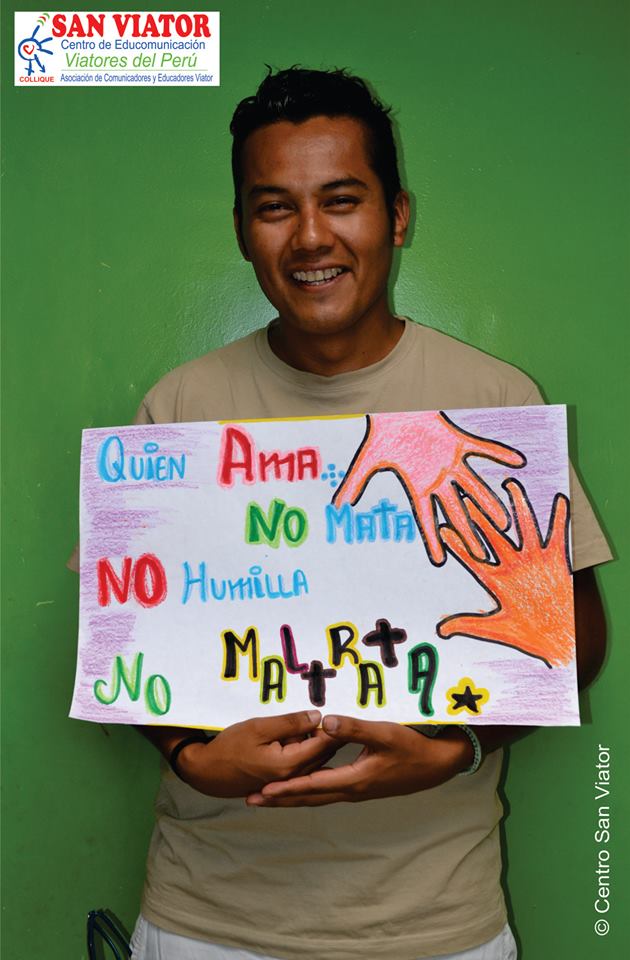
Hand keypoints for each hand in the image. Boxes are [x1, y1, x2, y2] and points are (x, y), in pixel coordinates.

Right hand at [176, 710, 337, 796]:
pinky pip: (302, 766)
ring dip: (313, 743)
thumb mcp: (259, 727)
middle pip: (323, 753)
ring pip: (313, 760)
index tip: (335, 708)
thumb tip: (318, 716)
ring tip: (304, 724)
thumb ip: (290, 723)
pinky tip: (294, 739)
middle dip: (325, 734)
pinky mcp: (281, 783)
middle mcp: (293, 778)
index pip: (325, 743)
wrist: (207, 772)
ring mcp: (287, 783)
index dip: (333, 726)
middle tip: (322, 713)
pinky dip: (303, 752)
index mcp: (290, 764)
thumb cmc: (230, 747)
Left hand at [246, 716, 472, 806]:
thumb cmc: (412, 747)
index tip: (261, 792)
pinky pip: (328, 791)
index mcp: (353, 780)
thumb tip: (325, 723)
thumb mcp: (384, 733)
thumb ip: (354, 728)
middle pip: (308, 798)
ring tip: (268, 797)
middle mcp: (351, 790)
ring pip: (317, 796)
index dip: (285, 789)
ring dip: (292, 797)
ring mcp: (357, 790)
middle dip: (280, 799)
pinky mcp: (362, 785)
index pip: (311, 786)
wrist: (436, 765)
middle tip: (252, 801)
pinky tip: (303, 786)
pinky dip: (309, 790)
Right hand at [334, 412, 524, 564]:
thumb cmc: (382, 436)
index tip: (440, 562)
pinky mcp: (460, 442)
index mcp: (419, 486)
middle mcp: (439, 479)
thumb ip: (355, 483)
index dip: (433, 540)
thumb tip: (337, 505)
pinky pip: (483, 449)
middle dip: (468, 532)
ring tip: (504, 522)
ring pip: (474, 487)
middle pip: (456, 511)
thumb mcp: (366, 461)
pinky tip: (518, 462)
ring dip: (489, 502)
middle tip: (482, 555)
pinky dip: (499, 453)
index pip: (426, 519)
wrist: (396, 411)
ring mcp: (452, 461)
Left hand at [437, 479, 573, 665]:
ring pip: (525, 527)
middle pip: (494, 537)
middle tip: (467, 496)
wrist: (559, 637)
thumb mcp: (494, 630)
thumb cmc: (527, 635)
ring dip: (519, 506)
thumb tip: (441, 630)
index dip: (458, 545)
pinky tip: (561, 500)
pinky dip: (561, 519)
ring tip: (510, 484)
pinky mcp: (556, 561)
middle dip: (481, 518)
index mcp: (497, 580)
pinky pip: (559, 535)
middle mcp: (513, 565)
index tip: (443, 529)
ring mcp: (535, 561)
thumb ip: (468, 625)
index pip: (473, 559)